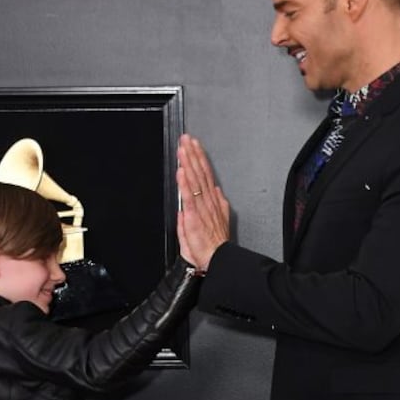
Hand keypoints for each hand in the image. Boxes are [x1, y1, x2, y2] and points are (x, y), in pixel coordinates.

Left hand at [176, 134, 229, 270]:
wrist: (216, 260)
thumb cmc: (213, 245)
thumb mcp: (217, 221)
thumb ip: (216, 204)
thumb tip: (215, 191)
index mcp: (212, 202)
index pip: (205, 175)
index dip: (200, 159)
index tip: (194, 146)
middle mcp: (208, 201)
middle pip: (200, 172)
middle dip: (193, 154)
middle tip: (187, 139)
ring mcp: (202, 207)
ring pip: (195, 180)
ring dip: (188, 163)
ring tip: (183, 148)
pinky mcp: (194, 215)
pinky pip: (189, 195)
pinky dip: (185, 182)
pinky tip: (182, 170)